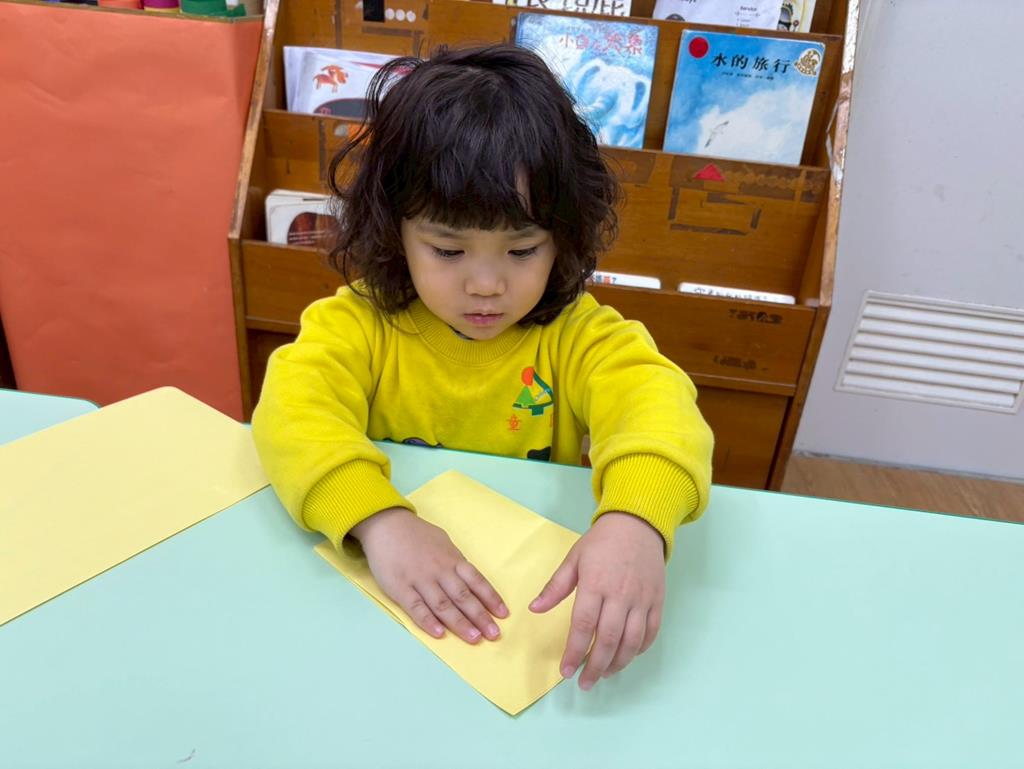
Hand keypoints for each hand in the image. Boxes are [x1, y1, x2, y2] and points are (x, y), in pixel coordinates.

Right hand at [350, 507, 507, 643]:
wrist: (386, 525)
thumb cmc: (417, 535)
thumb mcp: (443, 542)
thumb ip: (456, 561)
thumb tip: (470, 579)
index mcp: (452, 559)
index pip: (476, 581)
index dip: (491, 598)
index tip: (503, 614)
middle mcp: (439, 571)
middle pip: (463, 596)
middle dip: (480, 616)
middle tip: (494, 634)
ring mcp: (419, 580)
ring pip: (443, 605)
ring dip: (460, 623)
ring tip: (474, 638)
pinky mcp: (400, 588)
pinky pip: (416, 607)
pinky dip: (428, 622)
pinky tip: (440, 633)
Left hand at [529, 512, 665, 689]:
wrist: (638, 524)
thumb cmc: (602, 542)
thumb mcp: (574, 559)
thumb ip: (555, 587)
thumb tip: (534, 609)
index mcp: (595, 584)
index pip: (583, 626)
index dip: (574, 652)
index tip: (566, 671)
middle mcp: (620, 595)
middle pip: (608, 640)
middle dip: (595, 666)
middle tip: (585, 683)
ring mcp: (641, 600)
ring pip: (631, 641)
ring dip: (617, 663)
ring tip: (604, 674)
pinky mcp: (657, 601)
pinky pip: (651, 632)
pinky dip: (639, 649)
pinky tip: (626, 656)